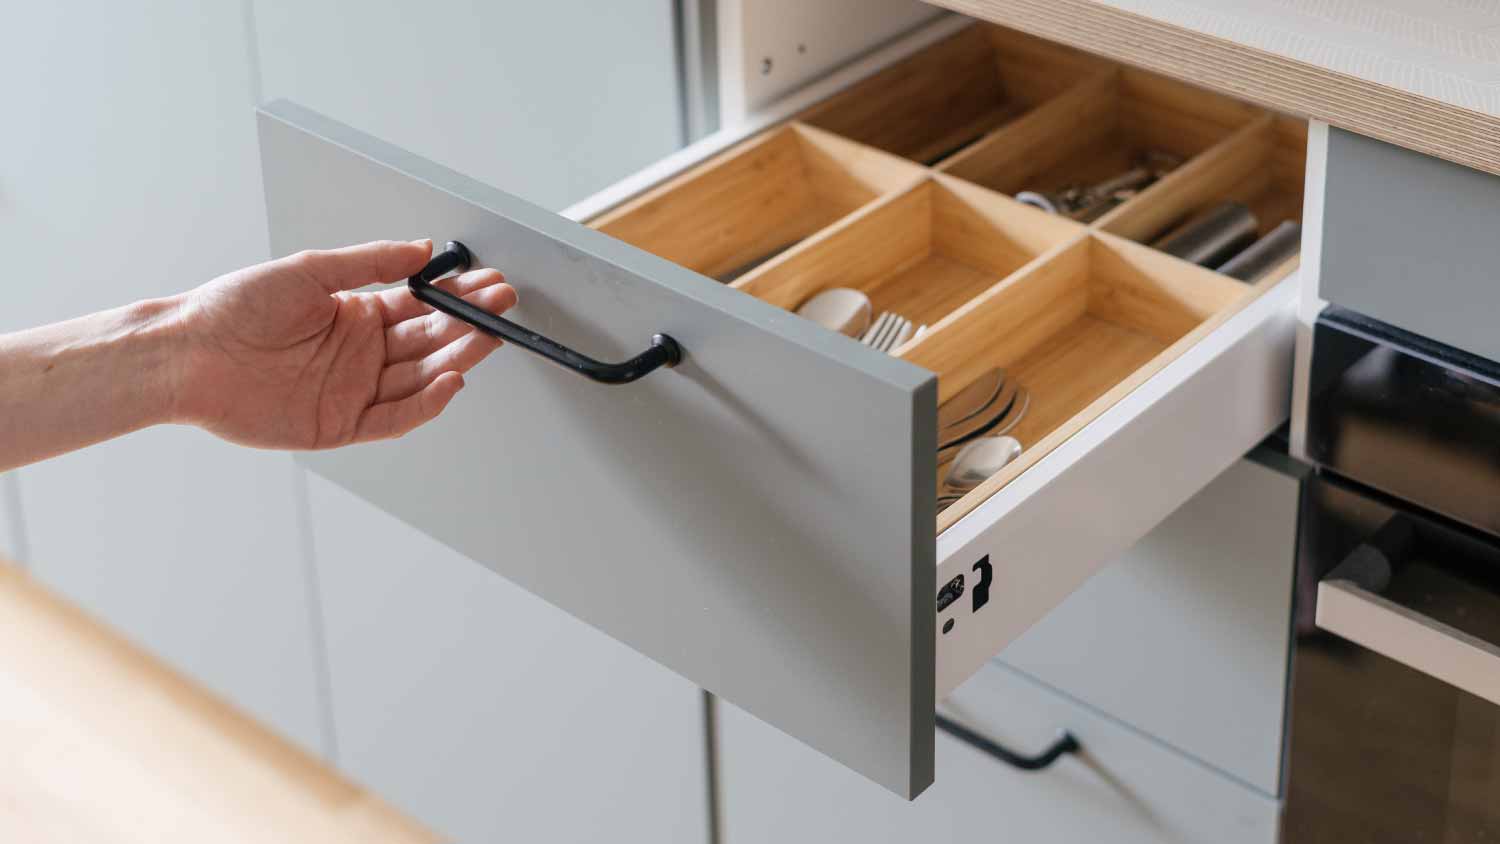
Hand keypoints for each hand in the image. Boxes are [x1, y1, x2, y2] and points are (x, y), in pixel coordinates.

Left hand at [173, 239, 515, 448]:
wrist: (188, 354)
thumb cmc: (233, 308)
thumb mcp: (309, 270)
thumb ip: (370, 263)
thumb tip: (420, 250)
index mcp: (354, 316)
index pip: (421, 308)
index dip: (458, 299)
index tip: (489, 286)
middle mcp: (359, 355)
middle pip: (429, 342)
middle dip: (469, 324)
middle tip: (501, 307)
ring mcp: (353, 391)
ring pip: (420, 378)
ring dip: (456, 359)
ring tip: (485, 339)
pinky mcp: (340, 425)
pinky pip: (395, 417)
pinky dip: (426, 403)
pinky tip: (449, 382)